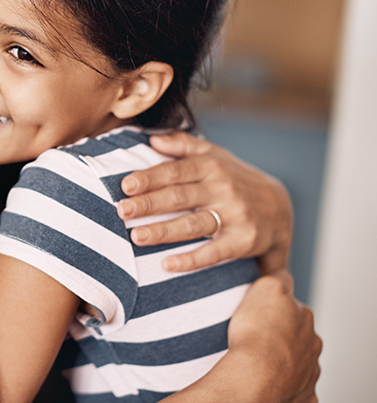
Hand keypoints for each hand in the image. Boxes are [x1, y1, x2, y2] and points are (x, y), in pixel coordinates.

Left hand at [117, 131, 292, 272]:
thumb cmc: (235, 179)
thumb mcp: (215, 155)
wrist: (280, 209)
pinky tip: (167, 264)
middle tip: (121, 211)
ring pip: (193, 224)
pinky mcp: (243, 241)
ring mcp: (234, 216)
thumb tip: (154, 139)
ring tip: (136, 237)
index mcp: (211, 166)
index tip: (125, 185)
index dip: (150, 178)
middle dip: (149, 204)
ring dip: (163, 231)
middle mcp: (223, 189)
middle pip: (180, 197)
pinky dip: (191, 259)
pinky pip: (213, 252)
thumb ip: (184, 145)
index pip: (175, 171)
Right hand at [227, 272, 320, 402]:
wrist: (253, 380)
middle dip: (279, 333)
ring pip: (295, 362)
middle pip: (295, 333)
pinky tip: (263, 383)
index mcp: (304, 317)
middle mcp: (312, 344)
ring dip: (280, 360)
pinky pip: (292, 391)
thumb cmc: (256, 336)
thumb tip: (281, 275)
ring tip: (254, 361)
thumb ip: (277, 278)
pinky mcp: (302, 399)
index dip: (273, 303)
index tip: (258, 308)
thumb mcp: (265, 289)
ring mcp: (309, 373)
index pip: (291, 302)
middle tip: (252, 335)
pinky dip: (281, 388)